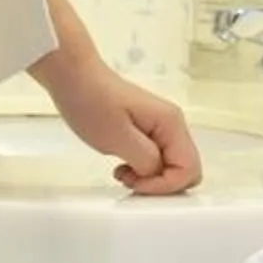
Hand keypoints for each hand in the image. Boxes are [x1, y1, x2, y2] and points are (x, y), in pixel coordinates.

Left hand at [46, 61, 202, 196]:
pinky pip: (156, 159)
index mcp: (171, 124)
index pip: (189, 170)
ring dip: (150, 178)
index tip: (136, 183)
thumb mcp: (117, 137)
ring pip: (171, 166)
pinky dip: (142, 169)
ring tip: (123, 172)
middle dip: (162, 184)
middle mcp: (172, 125)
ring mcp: (161, 127)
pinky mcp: (147, 130)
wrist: (73, 77)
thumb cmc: (90, 102)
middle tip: (131, 180)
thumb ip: (145, 160)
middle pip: (186, 169)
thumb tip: (157, 174)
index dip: (165, 185)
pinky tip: (122, 165)